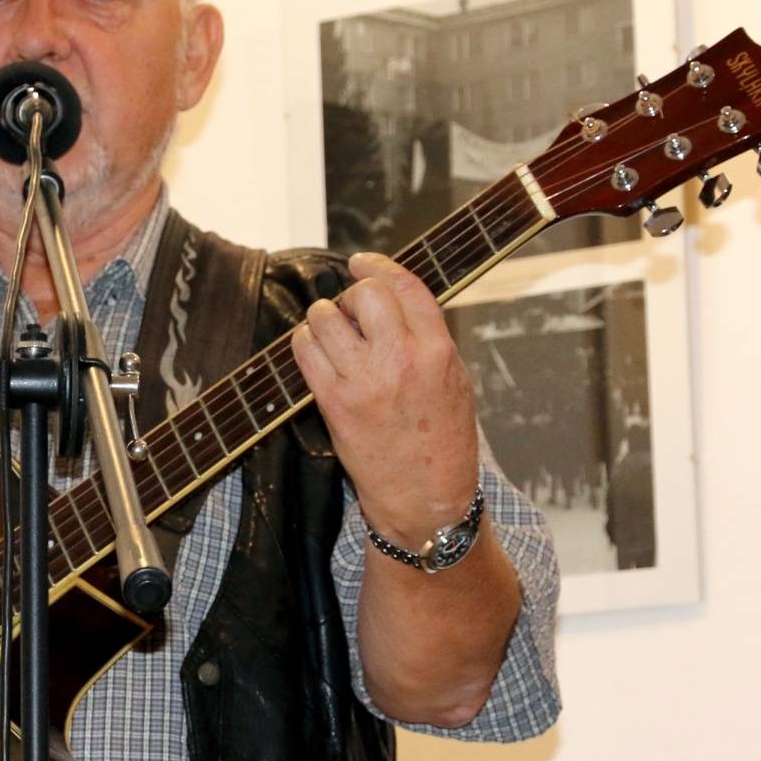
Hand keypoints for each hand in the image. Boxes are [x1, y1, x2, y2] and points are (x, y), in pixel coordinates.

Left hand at [290, 253, 479, 543]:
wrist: (426, 498)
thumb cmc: (443, 442)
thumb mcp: (456, 381)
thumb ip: (429, 339)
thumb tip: (396, 302)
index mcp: (438, 350)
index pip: (405, 286)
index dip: (379, 265)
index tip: (362, 262)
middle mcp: (402, 360)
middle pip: (364, 293)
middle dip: (352, 293)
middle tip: (350, 309)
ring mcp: (364, 380)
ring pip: (325, 317)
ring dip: (322, 317)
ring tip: (331, 332)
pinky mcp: (334, 402)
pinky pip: (304, 351)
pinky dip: (304, 342)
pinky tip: (314, 349)